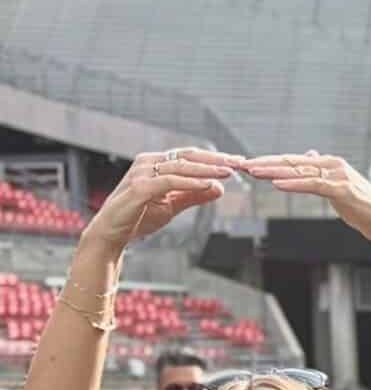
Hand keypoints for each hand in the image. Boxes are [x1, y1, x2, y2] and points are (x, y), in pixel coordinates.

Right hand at [88, 147, 235, 251]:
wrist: (112, 233)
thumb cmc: (139, 217)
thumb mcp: (172, 206)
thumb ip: (193, 196)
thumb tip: (219, 188)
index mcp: (155, 163)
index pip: (189, 156)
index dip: (214, 158)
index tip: (238, 162)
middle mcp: (147, 163)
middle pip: (187, 156)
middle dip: (216, 159)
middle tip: (239, 163)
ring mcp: (141, 174)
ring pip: (180, 166)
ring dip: (206, 169)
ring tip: (228, 173)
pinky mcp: (139, 188)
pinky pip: (169, 182)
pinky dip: (190, 183)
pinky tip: (208, 185)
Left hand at [241, 153, 370, 257]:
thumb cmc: (363, 208)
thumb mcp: (339, 186)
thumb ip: (321, 172)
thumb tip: (309, 155)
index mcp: (329, 163)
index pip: (293, 160)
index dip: (270, 162)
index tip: (249, 164)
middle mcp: (333, 165)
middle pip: (292, 162)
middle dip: (265, 164)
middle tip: (242, 164)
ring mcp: (339, 176)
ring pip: (300, 171)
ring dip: (274, 171)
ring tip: (253, 172)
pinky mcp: (343, 190)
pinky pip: (313, 185)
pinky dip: (294, 183)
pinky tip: (277, 184)